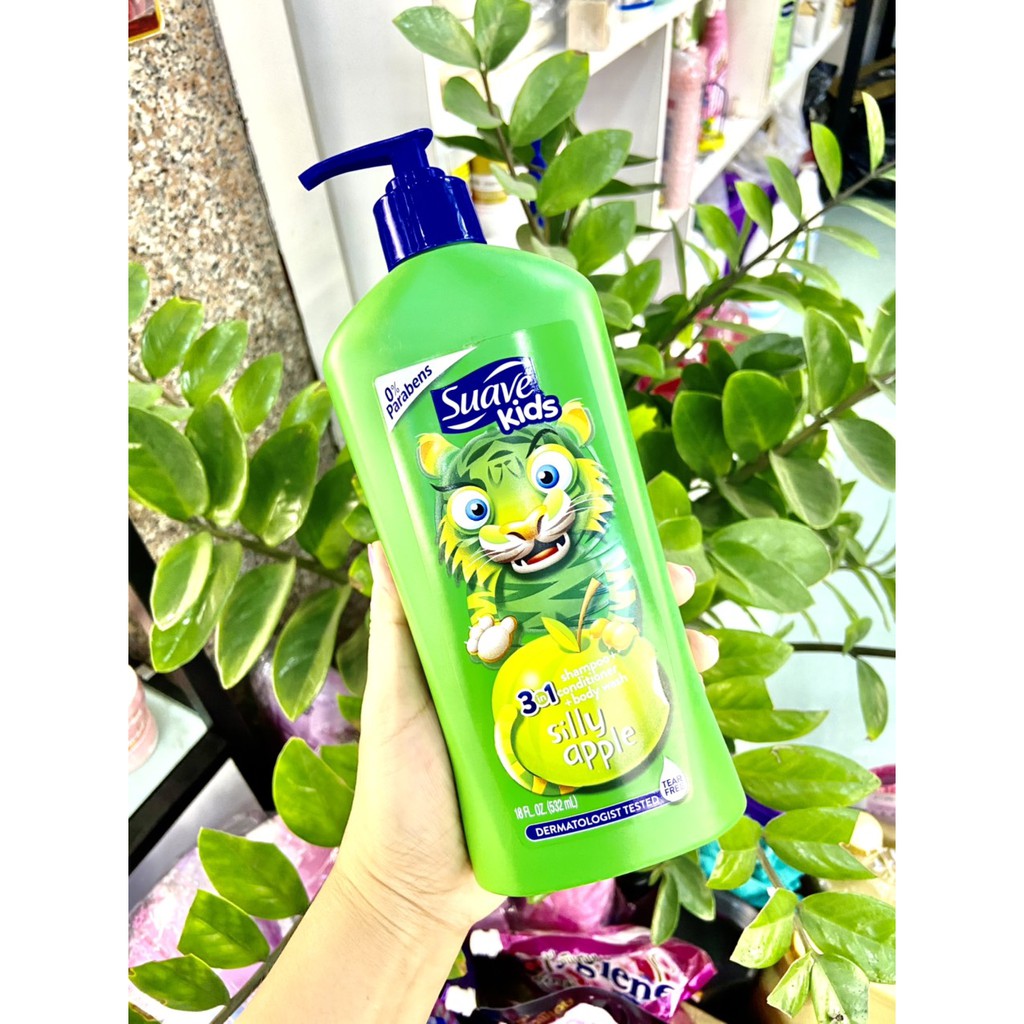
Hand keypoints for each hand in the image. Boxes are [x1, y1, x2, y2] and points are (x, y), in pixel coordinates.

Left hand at [332, 546, 719, 937]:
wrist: (418, 890)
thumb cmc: (397, 787)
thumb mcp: (395, 697)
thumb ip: (395, 630)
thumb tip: (381, 545)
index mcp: (489, 654)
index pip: (541, 592)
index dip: (580, 560)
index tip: (614, 534)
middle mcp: (531, 682)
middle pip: (595, 628)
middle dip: (642, 599)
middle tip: (676, 584)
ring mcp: (560, 729)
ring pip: (622, 678)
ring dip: (668, 655)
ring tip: (700, 645)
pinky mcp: (580, 777)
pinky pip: (628, 740)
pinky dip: (666, 721)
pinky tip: (694, 712)